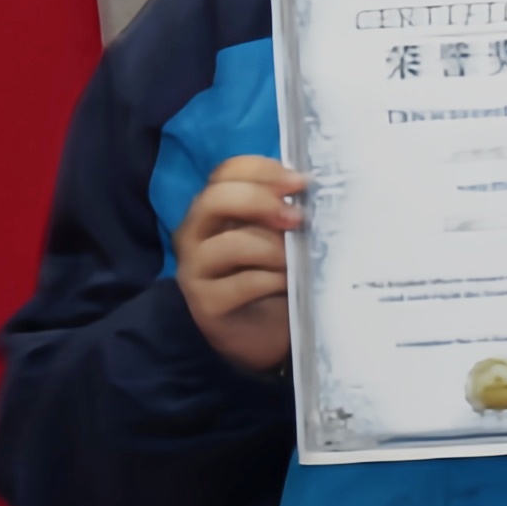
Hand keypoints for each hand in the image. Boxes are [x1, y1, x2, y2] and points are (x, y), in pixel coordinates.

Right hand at [172, 157, 304, 372]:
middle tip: (298, 218)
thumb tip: (312, 190)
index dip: (263, 171)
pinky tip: (289, 284)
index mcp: (213, 208)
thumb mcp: (278, 236)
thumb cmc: (271, 275)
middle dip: (261, 202)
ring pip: (229, 244)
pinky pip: (242, 283)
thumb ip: (284, 211)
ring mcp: (195, 270)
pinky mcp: (205, 304)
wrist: (260, 334)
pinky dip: (273, 280)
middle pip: (215, 199)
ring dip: (273, 249)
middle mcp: (194, 233)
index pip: (226, 173)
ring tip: (297, 260)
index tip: (301, 183)